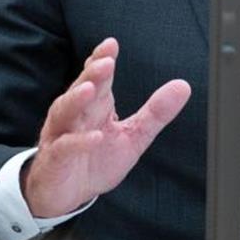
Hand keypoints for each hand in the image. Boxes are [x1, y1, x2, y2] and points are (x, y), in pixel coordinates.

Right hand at [21, 38, 190, 217]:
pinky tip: (95, 136)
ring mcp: (61, 135)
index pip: (97, 77)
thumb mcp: (133, 136)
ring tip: (90, 89)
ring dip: (76, 99)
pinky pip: (65, 147)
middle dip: (92, 74)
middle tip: (106, 62)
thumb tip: (183, 86)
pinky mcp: (55, 159)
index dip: (101, 59)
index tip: (111, 44)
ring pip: (65, 111)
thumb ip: (156, 112)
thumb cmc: (96, 160)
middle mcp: (75, 114)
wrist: (67, 195)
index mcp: (95, 105)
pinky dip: (78, 141)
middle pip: (81, 88)